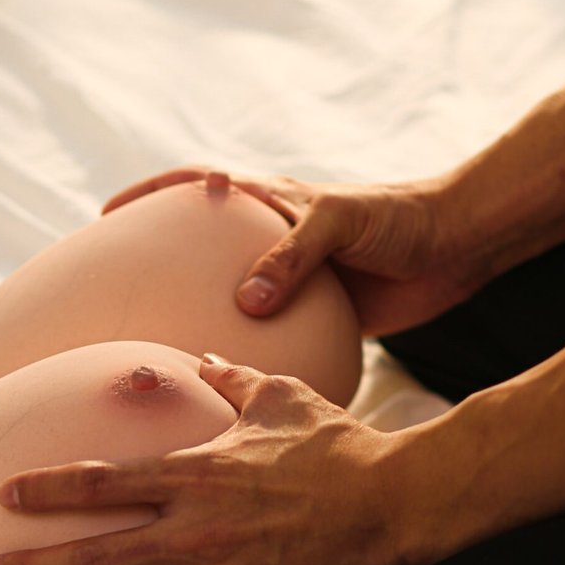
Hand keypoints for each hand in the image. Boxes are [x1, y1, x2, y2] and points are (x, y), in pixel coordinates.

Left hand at [0, 355, 416, 564]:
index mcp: (195, 472)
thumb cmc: (336, 445)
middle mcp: (197, 528)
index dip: (47, 489)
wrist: (396, 502)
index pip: (101, 481)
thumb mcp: (279, 397)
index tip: (4, 495)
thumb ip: (229, 380)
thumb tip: (202, 358)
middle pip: (98, 554)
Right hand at [104, 167, 483, 335]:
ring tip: (154, 342)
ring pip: (229, 292)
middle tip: (116, 288)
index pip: (198, 184)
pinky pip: (269, 331)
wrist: (458, 248)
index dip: (151, 194)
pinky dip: (245, 350)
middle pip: (201, 245)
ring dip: (197, 311)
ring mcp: (291, 276)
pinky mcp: (315, 311)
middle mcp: (273, 237)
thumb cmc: (398, 220)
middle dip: (158, 258)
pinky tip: (225, 380)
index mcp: (271, 201)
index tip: (106, 213)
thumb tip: (244, 302)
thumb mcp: (339, 225)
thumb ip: (291, 259)